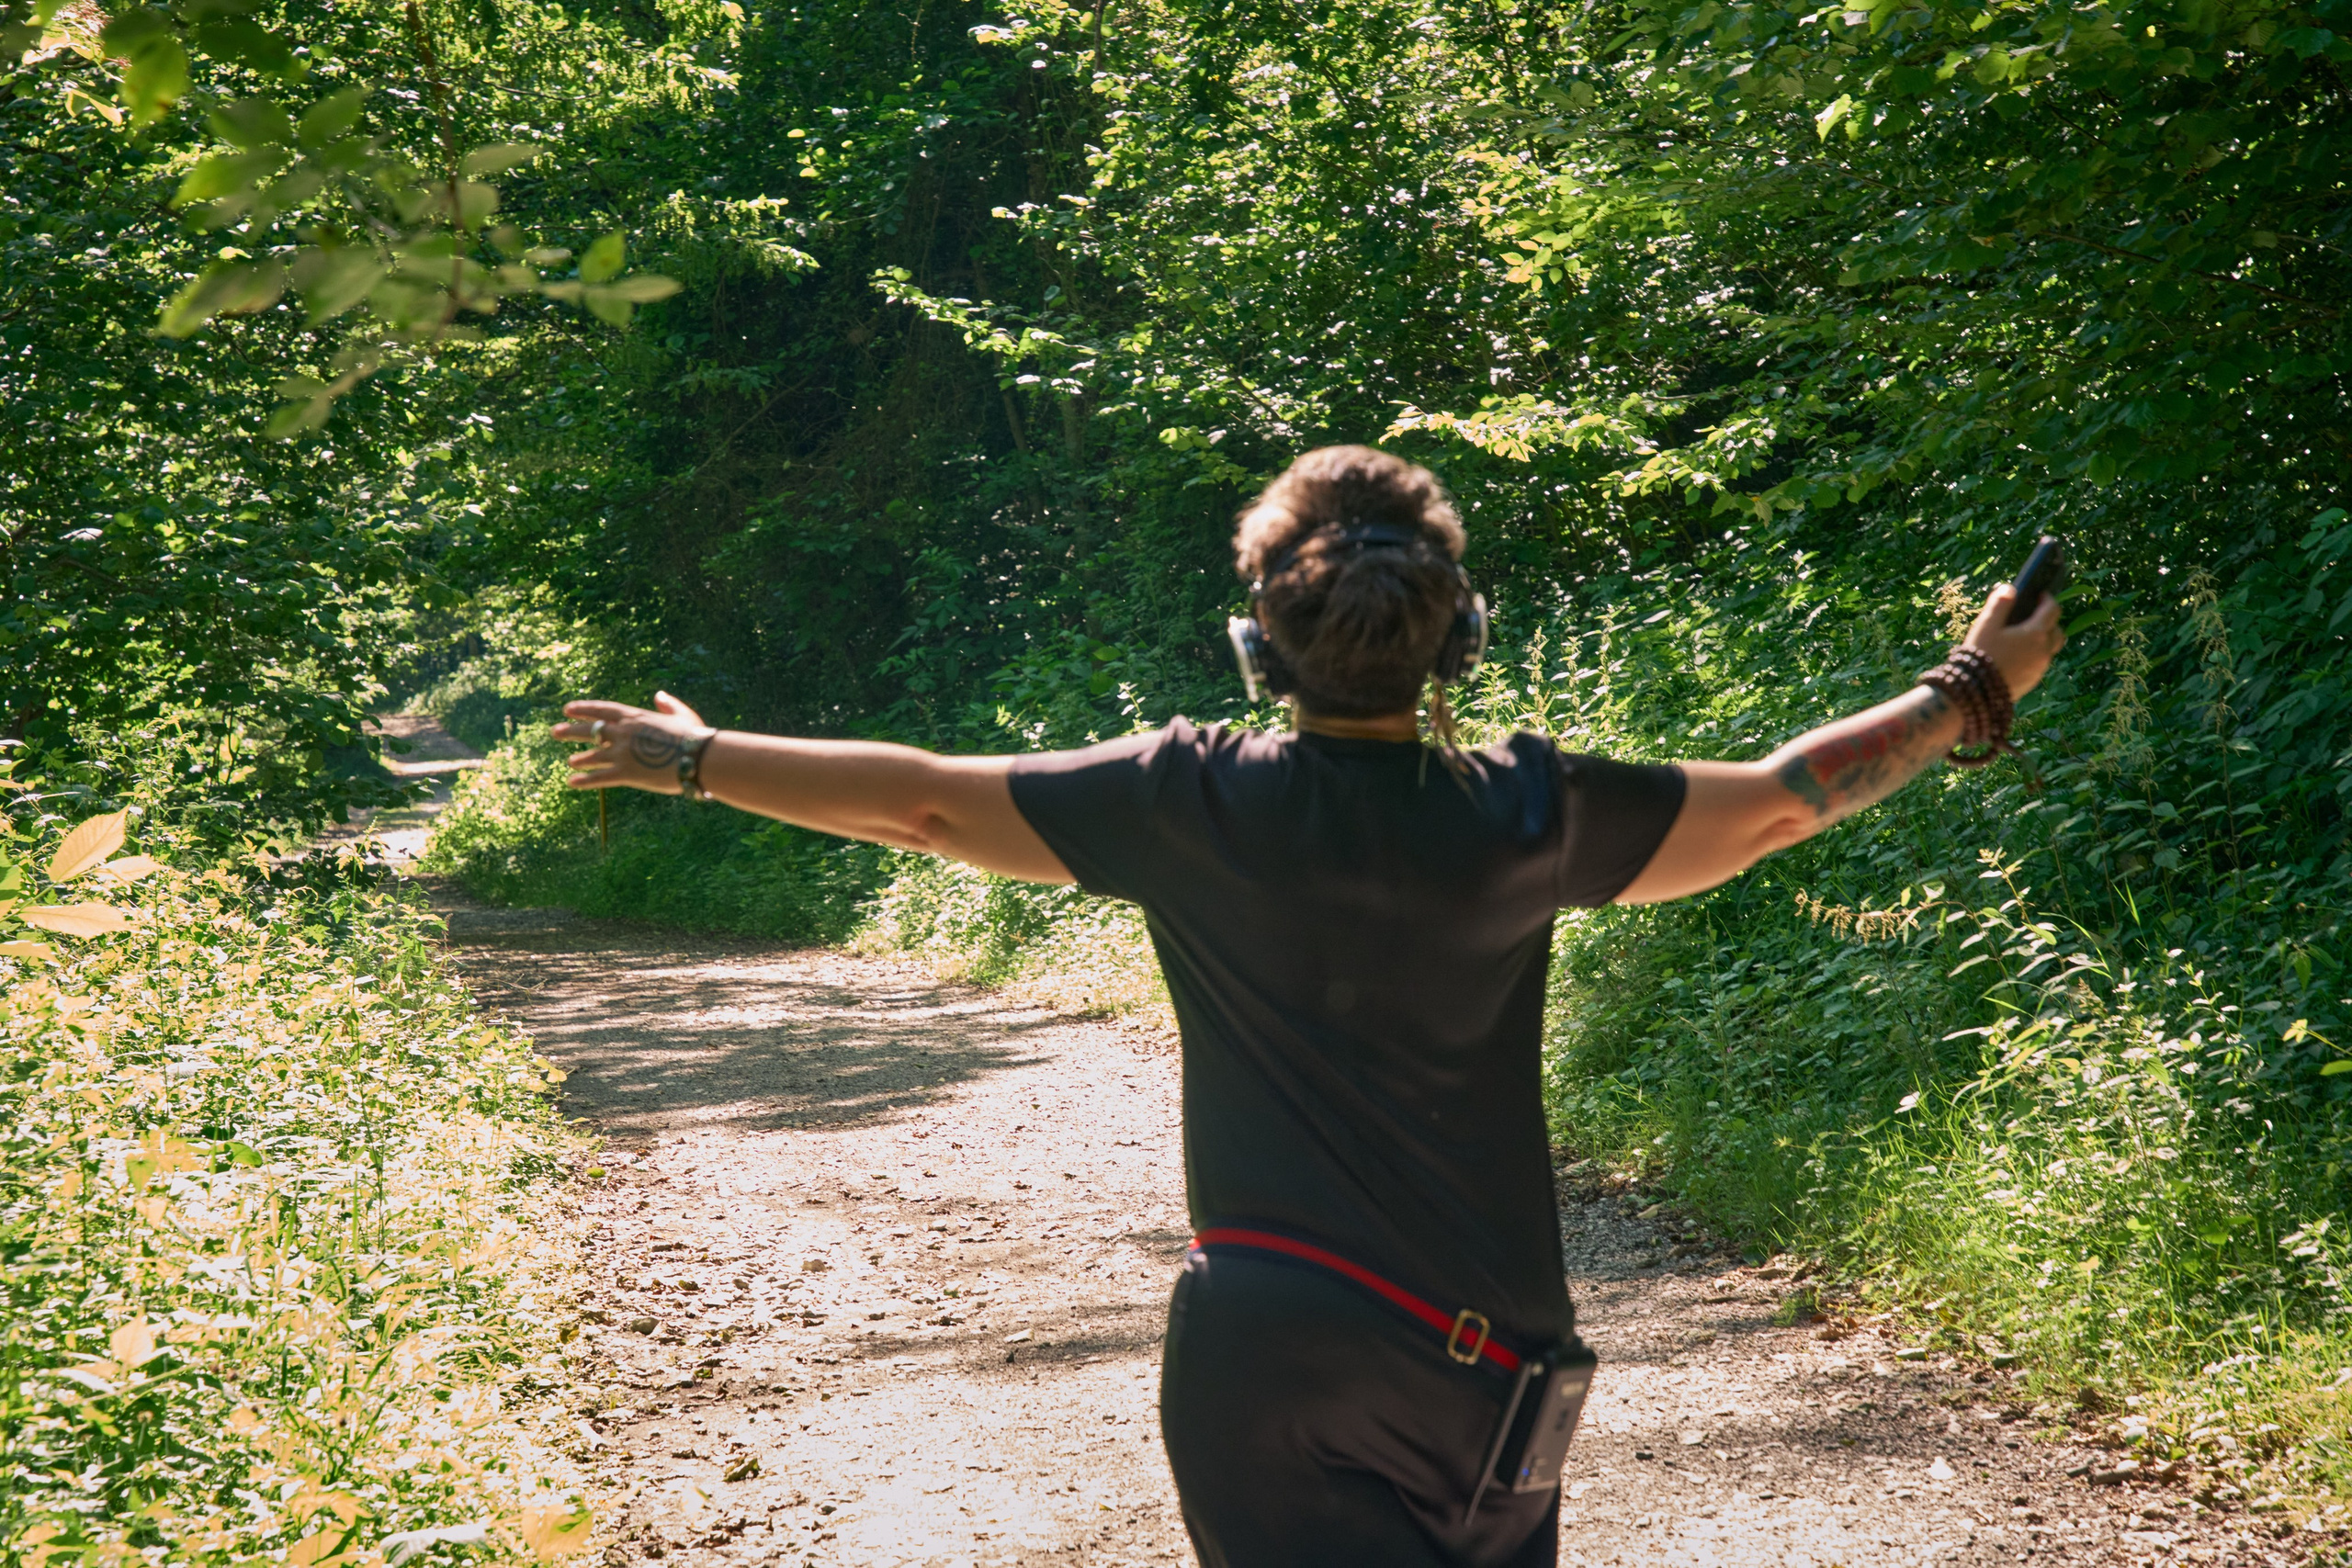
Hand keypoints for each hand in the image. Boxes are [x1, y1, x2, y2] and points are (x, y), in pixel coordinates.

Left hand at [554, 692, 712, 792]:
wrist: (698, 757)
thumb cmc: (695, 736)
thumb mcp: (683, 715)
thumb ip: (668, 704)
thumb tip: (658, 695)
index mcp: (635, 716)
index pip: (602, 709)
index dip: (583, 708)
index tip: (568, 709)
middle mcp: (623, 733)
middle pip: (590, 730)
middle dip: (571, 731)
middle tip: (556, 731)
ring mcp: (622, 753)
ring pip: (592, 755)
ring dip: (579, 758)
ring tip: (570, 761)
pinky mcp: (626, 773)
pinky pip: (599, 778)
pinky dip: (584, 780)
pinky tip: (572, 782)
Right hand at [1961, 583, 2065, 699]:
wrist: (1976, 692)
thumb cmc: (1981, 655)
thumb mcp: (1986, 625)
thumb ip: (2000, 603)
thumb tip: (2009, 588)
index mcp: (2036, 633)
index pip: (2052, 610)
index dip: (2047, 599)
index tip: (2040, 595)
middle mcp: (2043, 651)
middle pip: (2057, 631)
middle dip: (2049, 622)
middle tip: (2033, 618)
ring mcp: (2040, 668)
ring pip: (2049, 649)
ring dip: (2041, 641)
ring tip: (2022, 639)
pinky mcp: (2033, 682)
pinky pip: (2039, 664)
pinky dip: (2033, 656)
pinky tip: (2014, 657)